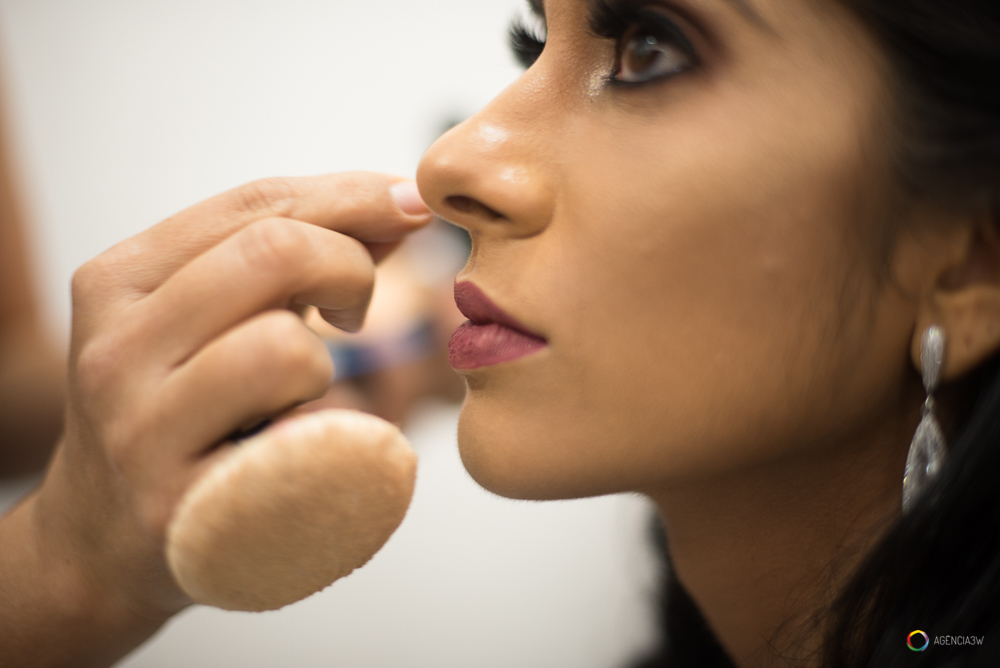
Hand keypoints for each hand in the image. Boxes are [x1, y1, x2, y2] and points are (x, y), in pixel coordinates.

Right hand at [0, 173, 429, 666]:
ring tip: (302, 391)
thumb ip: (281, 257)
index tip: (410, 207)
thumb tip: (394, 204)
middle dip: (350, 268)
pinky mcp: (181, 507)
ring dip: (324, 364)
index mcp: (120, 280)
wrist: (97, 537)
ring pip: (285, 347)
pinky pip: (297, 446)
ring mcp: (143, 431)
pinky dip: (329, 436)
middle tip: (353, 313)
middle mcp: (120, 348)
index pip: (257, 203)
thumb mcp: (200, 318)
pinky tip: (309, 445)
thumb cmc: (174, 412)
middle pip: (275, 254)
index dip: (353, 197)